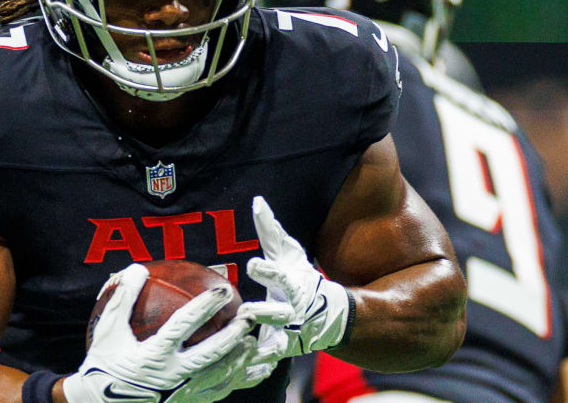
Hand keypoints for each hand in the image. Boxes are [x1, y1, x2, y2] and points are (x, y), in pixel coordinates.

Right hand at [62, 263, 258, 402]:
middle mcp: (170, 377)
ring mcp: (180, 394)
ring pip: (218, 377)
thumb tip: (137, 268)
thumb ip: (123, 299)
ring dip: (238, 359)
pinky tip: (242, 368)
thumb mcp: (107, 331)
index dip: (204, 306)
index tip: (222, 291)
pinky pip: (215, 393)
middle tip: (249, 316)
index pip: (184, 326)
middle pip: (210, 354)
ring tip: (251, 342)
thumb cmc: (104, 364)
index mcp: (153, 356)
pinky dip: (232, 380)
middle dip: (233, 334)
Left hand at [246, 196, 352, 358]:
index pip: (279, 276)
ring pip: (273, 343)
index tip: (252, 265)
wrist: (329, 316)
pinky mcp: (283, 351)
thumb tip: (257, 201)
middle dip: (262, 313)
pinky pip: (268, 361)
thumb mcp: (288, 254)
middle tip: (245, 312)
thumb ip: (271, 231)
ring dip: (257, 346)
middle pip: (277, 313)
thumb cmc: (302, 278)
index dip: (267, 271)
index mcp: (291, 285)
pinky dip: (255, 365)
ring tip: (240, 344)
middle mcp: (292, 310)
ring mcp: (289, 333)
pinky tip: (238, 365)